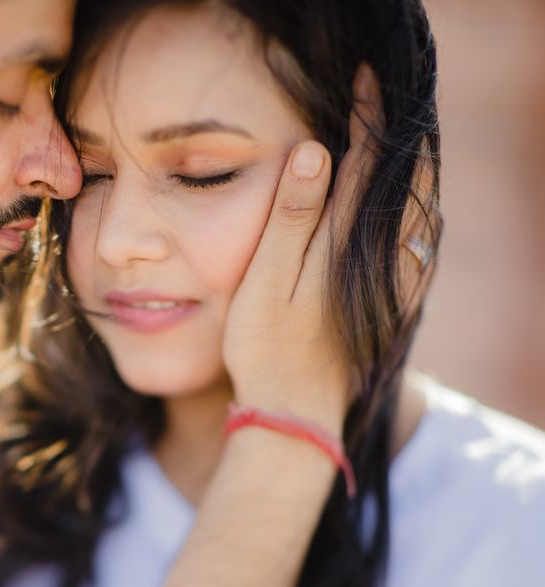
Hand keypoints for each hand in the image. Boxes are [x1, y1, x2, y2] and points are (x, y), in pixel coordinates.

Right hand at [223, 65, 384, 432]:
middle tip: (382, 104)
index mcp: (342, 244)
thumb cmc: (266, 348)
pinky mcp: (389, 303)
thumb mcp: (265, 281)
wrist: (296, 413)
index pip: (362, 163)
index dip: (365, 117)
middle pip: (399, 182)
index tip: (364, 79)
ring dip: (407, 172)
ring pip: (411, 212)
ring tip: (395, 144)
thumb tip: (317, 153)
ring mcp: (388, 282)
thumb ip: (291, 218)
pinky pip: (413, 243)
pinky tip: (403, 210)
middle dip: (394, 139)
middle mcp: (376, 258)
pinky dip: (411, 213)